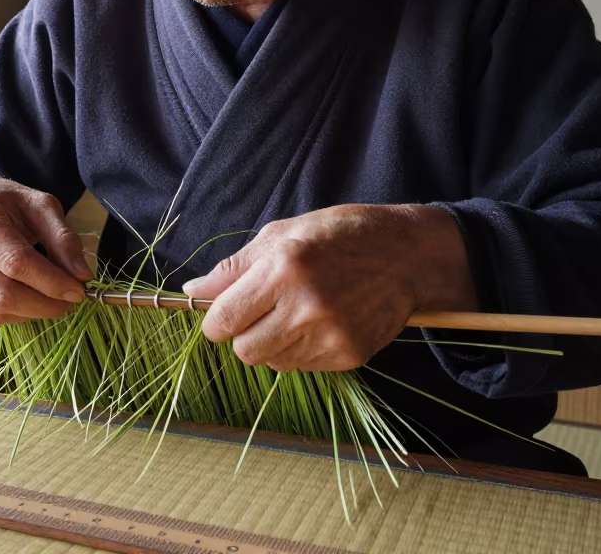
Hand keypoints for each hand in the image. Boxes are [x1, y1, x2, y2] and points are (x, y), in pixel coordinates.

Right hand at [0, 177, 92, 324]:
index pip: (16, 262)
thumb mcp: (39, 205)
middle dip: (44, 305)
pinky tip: (26, 299)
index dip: (51, 282)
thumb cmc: (4, 202)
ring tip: (50, 299)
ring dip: (31, 312)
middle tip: (68, 302)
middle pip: (3, 294)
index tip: (79, 291)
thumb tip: (82, 276)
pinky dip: (13, 314)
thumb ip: (63, 237)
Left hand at [182, 204, 475, 371]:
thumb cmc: (339, 234)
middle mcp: (305, 306)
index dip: (215, 321)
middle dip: (243, 334)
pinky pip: (302, 367)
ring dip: (272, 343)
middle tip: (261, 310)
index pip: (225, 319)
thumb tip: (194, 290)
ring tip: (294, 312)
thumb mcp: (283, 233)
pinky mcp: (349, 356)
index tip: (221, 315)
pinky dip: (299, 350)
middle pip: (245, 350)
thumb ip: (235, 267)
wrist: (406, 254)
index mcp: (284, 268)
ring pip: (272, 362)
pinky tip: (316, 322)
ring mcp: (330, 335)